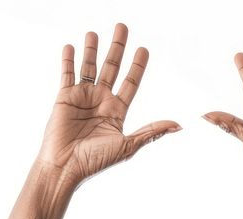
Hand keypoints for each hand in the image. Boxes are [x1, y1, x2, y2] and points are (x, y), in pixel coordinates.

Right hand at [36, 22, 181, 187]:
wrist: (66, 167)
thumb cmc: (95, 161)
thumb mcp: (128, 146)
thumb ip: (151, 132)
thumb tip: (178, 125)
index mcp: (116, 112)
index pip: (130, 83)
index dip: (137, 66)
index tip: (143, 49)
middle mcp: (100, 102)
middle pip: (111, 68)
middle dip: (117, 48)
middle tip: (122, 27)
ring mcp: (82, 98)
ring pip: (89, 67)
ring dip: (92, 50)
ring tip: (94, 33)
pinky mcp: (64, 98)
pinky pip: (67, 74)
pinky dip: (69, 60)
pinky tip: (71, 47)